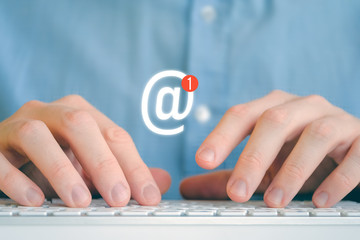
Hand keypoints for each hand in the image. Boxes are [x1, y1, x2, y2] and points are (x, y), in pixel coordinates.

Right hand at [0, 95, 170, 206]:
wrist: (8, 153)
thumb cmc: (56, 158)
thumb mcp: (91, 164)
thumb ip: (124, 171)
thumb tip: (161, 182)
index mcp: (80, 114)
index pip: (114, 135)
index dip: (134, 166)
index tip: (148, 197)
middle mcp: (50, 112)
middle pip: (81, 126)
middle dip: (103, 163)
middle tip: (119, 198)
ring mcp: (17, 126)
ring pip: (37, 135)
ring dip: (61, 169)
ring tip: (78, 201)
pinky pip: (0, 159)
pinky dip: (17, 180)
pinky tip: (34, 200)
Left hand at [181, 90, 359, 206]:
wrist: (350, 146)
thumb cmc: (299, 152)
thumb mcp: (264, 162)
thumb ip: (229, 173)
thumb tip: (187, 188)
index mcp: (274, 108)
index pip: (241, 114)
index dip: (222, 136)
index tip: (203, 160)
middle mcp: (302, 107)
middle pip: (273, 122)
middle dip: (253, 157)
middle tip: (237, 193)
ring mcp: (335, 120)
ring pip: (314, 135)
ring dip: (292, 170)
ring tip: (275, 201)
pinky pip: (355, 155)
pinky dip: (337, 178)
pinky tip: (320, 200)